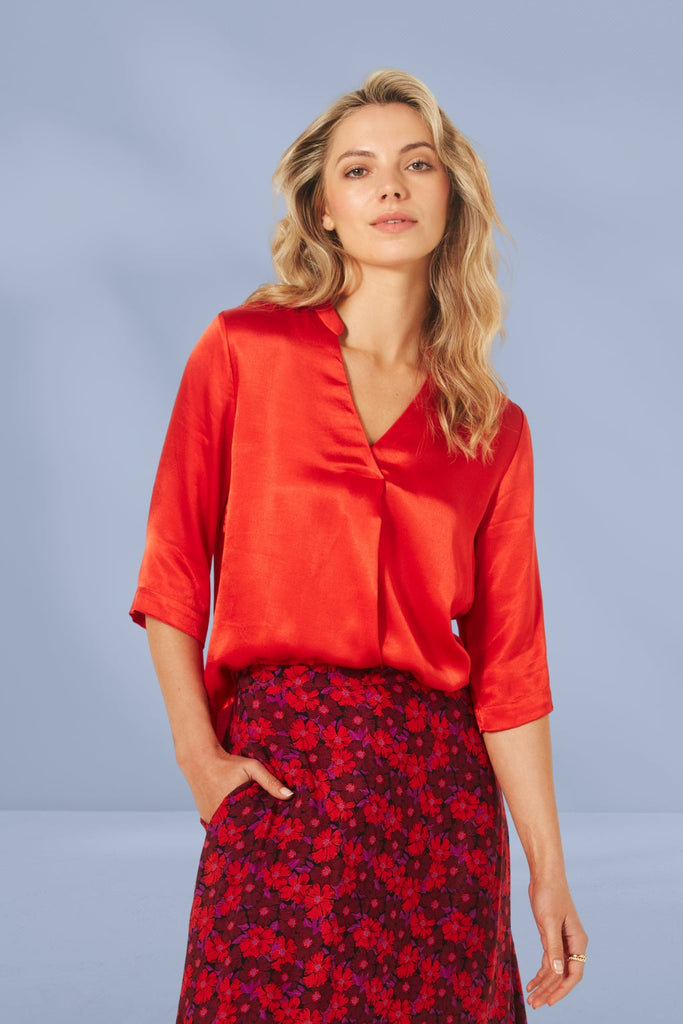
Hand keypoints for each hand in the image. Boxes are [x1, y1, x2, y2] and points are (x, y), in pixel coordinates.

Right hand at [182, 749, 293, 823]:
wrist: (200, 761)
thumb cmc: (228, 764)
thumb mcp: (252, 768)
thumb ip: (270, 782)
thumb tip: (289, 796)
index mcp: (235, 808)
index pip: (252, 827)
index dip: (262, 830)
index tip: (272, 832)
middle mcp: (221, 818)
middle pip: (241, 831)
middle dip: (251, 832)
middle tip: (264, 835)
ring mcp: (212, 819)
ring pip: (229, 830)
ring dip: (239, 829)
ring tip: (251, 831)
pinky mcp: (206, 818)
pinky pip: (219, 825)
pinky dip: (228, 824)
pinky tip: (237, 821)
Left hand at [526, 876, 587, 1008]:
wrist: (544, 875)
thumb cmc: (549, 894)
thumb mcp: (549, 921)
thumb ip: (553, 947)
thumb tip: (557, 972)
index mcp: (578, 941)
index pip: (574, 974)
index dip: (562, 990)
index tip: (549, 1002)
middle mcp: (573, 944)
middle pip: (563, 975)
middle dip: (550, 991)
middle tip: (535, 1004)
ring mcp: (563, 941)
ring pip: (555, 969)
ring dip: (544, 984)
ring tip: (531, 999)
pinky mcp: (552, 936)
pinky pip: (548, 960)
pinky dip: (540, 972)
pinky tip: (532, 983)